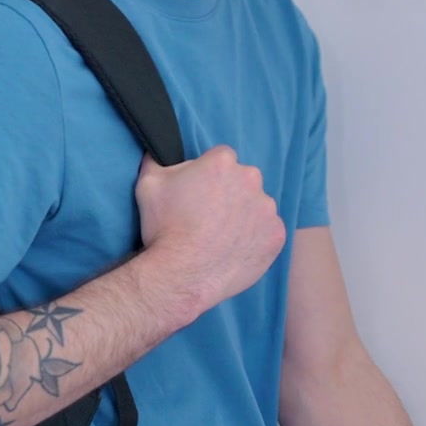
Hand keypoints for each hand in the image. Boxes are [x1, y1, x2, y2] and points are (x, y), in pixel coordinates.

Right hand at [132, 146, 286, 317]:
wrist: (182, 274)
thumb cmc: (164, 227)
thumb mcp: (148, 185)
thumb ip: (156, 160)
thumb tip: (156, 150)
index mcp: (222, 163)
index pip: (220, 158)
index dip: (208, 174)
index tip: (199, 192)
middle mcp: (251, 180)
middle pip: (242, 179)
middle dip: (229, 192)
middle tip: (208, 215)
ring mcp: (267, 209)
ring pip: (257, 205)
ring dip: (244, 214)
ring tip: (221, 236)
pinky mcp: (277, 235)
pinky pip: (267, 231)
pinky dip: (255, 238)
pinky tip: (234, 248)